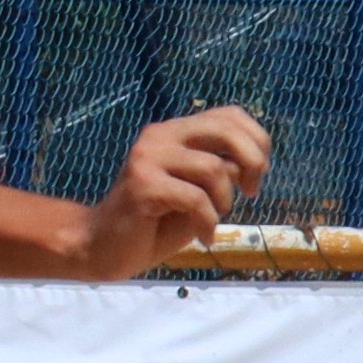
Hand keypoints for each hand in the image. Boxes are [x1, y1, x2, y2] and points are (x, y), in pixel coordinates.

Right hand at [75, 106, 274, 278]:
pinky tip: (204, 237)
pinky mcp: (142, 184)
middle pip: (226, 130)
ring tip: (212, 220)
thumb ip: (222, 170)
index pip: (229, 115)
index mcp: (176, 132)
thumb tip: (250, 163)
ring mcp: (148, 157)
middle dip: (253, 162)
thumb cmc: (156, 221)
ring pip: (214, 168)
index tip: (257, 175)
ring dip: (224, 202)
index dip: (257, 140)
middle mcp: (160, 135)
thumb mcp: (200, 191)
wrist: (105, 247)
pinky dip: (208, 222)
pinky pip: (196, 199)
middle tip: (250, 193)